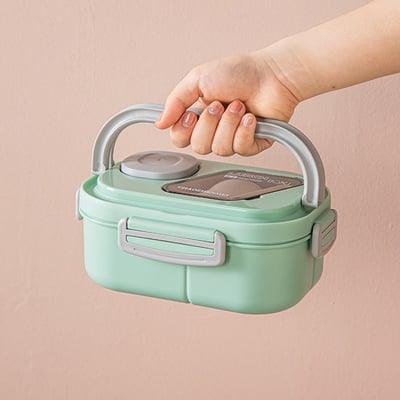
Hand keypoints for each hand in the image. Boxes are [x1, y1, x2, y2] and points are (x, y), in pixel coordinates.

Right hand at [155, 53, 299, 155]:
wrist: (272, 74)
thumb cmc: (239, 72)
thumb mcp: (198, 79)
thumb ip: (175, 101)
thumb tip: (159, 123)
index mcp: (199, 116)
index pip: (180, 139)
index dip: (184, 130)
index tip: (192, 113)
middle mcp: (214, 130)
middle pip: (199, 148)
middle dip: (210, 124)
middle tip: (220, 105)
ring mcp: (233, 139)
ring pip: (220, 150)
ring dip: (229, 124)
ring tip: (239, 106)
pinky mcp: (252, 144)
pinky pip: (241, 150)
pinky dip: (245, 131)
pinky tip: (251, 117)